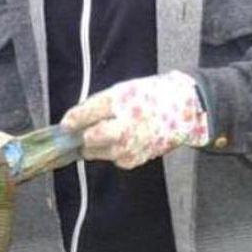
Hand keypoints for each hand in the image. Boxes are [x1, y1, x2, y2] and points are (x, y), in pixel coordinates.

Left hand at [60, 72, 209, 168]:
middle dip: (83, 135)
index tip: (66, 124)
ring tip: (112, 131)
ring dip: (96, 144)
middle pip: (89, 139)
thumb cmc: (150, 97)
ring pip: (96, 151)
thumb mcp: (122, 90)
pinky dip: (111, 150)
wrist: (184, 111)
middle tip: (85, 131)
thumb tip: (70, 122)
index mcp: (121, 103)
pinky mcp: (133, 160)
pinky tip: (124, 140)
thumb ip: (95, 105)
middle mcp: (125, 127)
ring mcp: (130, 146)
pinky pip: (110, 158)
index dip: (72, 120)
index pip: (86, 115)